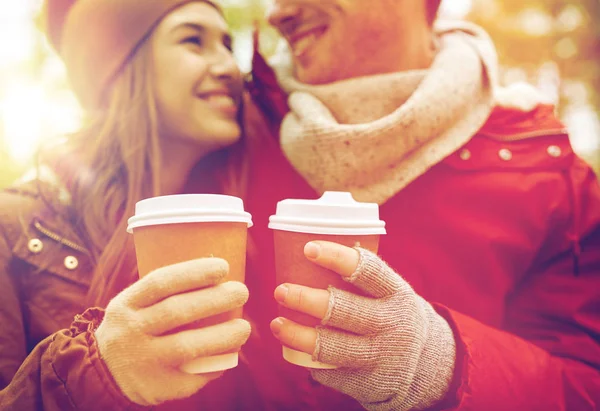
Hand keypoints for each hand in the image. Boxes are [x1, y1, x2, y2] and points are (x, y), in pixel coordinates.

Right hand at [95, 258, 250, 405]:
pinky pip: (191, 376)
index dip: (195, 272)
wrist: (102, 372)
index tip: (223, 267)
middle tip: (242, 292)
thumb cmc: (136, 327)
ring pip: (187, 346)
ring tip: (244, 328)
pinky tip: (229, 355)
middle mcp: (130, 331)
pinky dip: (215, 364)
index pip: (161, 282)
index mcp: (126, 305)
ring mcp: (142, 361)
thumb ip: (165, 293)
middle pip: (177, 311)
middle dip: (216, 300)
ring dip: (223, 336)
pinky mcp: (154, 387)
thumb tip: (218, 275)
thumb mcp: (135, 304)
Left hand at [270, 242, 455, 410]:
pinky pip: (333, 372)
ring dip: (298, 334)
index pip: (367, 270)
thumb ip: (362, 277)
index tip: (308, 248)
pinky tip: (295, 351)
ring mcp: (382, 356)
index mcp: (397, 294)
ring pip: (332, 345)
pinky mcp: (371, 383)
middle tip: (280, 290)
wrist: (427, 365)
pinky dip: (311, 362)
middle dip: (306, 299)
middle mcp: (393, 324)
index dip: (336, 257)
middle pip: (343, 309)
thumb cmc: (392, 314)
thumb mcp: (391, 293)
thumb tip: (308, 247)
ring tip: (276, 324)